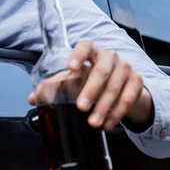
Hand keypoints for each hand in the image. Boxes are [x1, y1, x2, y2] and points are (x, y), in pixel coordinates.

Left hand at [29, 40, 153, 130]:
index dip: (78, 55)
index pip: (85, 46)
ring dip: (104, 106)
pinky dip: (118, 112)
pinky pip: (129, 98)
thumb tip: (33, 99)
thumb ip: (53, 87)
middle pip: (101, 70)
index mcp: (91, 51)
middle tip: (81, 107)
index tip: (71, 68)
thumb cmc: (90, 79)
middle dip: (92, 89)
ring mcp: (125, 67)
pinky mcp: (137, 81)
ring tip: (94, 123)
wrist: (122, 84)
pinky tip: (108, 124)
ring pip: (115, 86)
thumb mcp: (74, 81)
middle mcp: (109, 56)